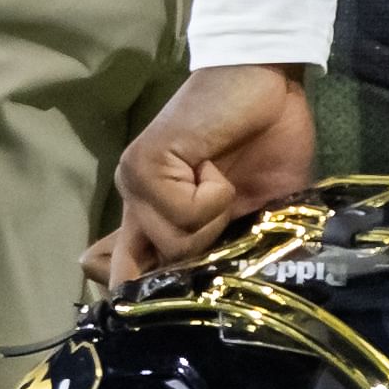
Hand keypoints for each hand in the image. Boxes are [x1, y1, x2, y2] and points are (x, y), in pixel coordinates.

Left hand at [86, 64, 315, 287]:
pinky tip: (216, 164)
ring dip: (216, 217)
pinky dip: (215, 195)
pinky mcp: (145, 164)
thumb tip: (212, 293)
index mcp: (157, 217)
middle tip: (226, 208)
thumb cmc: (265, 142)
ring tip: (223, 176)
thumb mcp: (251, 212)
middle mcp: (135, 203)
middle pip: (160, 274)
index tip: (159, 305)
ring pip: (176, 244)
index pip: (123, 272)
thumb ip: (226, 249)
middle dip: (204, 253)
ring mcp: (135, 182)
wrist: (265, 82)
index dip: (137, 294)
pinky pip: (184, 212)